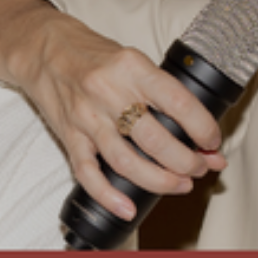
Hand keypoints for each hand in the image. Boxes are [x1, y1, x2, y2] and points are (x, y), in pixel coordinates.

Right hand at [0, 0, 226, 219]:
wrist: (44, 49)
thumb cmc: (93, 54)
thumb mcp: (133, 61)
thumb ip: (162, 93)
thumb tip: (199, 131)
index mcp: (132, 68)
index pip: (179, 103)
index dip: (203, 129)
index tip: (213, 141)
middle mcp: (109, 92)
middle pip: (156, 140)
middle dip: (187, 162)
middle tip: (200, 168)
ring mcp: (87, 117)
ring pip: (127, 162)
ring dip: (160, 180)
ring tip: (179, 184)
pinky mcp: (69, 136)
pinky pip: (88, 173)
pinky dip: (109, 196)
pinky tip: (128, 208)